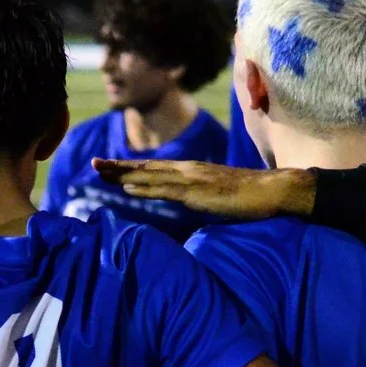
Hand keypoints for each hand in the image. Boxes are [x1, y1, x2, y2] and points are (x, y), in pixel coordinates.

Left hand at [93, 159, 312, 220]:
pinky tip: (128, 189)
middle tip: (93, 164)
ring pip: (152, 175)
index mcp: (190, 171)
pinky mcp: (199, 193)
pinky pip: (167, 191)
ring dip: (125, 174)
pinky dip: (145, 189)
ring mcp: (193, 180)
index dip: (129, 166)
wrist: (272, 191)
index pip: (153, 168)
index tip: (107, 166)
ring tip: (102, 172)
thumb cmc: (246, 197)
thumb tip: (180, 202)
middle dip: (118, 166)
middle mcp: (188, 170)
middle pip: (146, 167)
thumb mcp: (213, 197)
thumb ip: (194, 196)